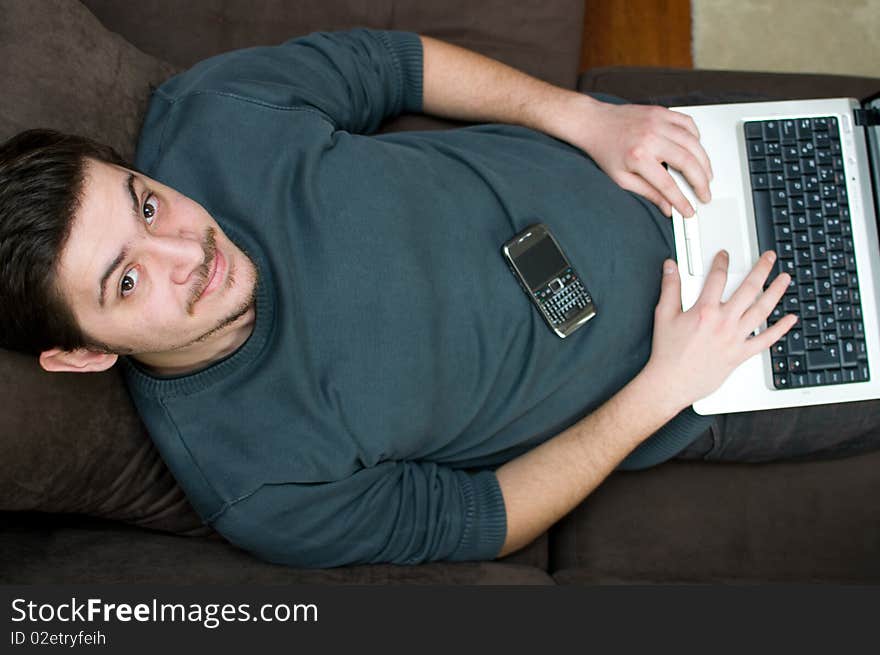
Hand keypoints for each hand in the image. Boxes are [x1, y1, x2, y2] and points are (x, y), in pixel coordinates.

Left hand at [567, 96, 712, 217]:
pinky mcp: (662, 112)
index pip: (667, 184)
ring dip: (704, 162)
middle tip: (705, 194)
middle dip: (701, 182)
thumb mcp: (621, 179)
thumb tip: (667, 207)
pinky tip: (696, 151)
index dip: (682, 200)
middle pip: (687, 162)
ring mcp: (658, 122)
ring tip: (706, 176)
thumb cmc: (605, 150)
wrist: (594, 123)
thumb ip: (647, 193)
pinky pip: (688, 124)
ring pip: (693, 143)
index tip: (689, 210)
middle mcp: (651, 137)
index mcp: (638, 157)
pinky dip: (697, 138)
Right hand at [642, 249, 797, 411]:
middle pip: (749, 289)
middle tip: (769, 258)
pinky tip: (790, 319)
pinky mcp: (740, 354)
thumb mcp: (664, 315)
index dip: (722, 262)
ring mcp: (735, 338)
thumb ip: (670, 287)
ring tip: (784, 279)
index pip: (718, 278)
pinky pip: (765, 340)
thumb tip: (671, 266)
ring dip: (776, 292)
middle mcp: (724, 322)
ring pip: (762, 310)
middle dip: (761, 270)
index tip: (725, 255)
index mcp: (704, 311)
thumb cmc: (667, 353)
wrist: (671, 382)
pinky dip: (780, 329)